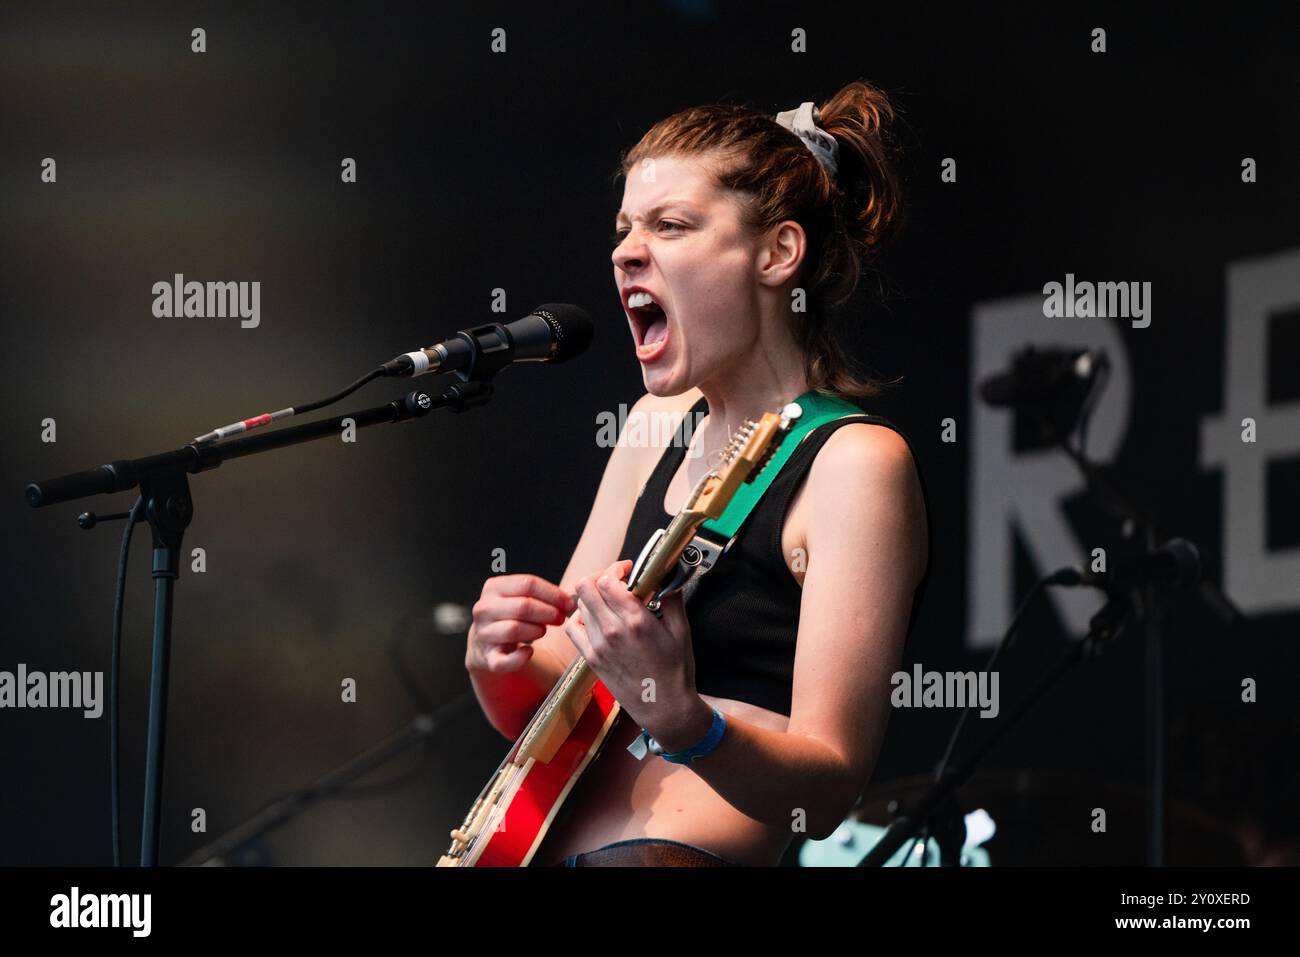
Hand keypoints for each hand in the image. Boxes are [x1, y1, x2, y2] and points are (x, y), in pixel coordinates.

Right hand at [466, 574, 575, 673]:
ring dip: (536, 631)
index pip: (527, 584)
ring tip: (543, 631)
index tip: (568, 603)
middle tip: (560, 618)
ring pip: (514, 629)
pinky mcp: (486, 657)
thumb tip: (570, 601)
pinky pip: (504, 661)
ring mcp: (483, 633)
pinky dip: (520, 658)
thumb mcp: (521, 597)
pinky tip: (529, 652)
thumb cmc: (511, 615)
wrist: (488, 641)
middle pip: (522, 606)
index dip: (553, 594)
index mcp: (493, 587)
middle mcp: (484, 609)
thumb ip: (544, 595)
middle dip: (548, 613)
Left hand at [564, 559, 702, 743]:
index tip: (627, 570)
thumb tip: (668, 577)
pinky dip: (579, 618)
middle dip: (599, 577)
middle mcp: (613, 631)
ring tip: (608, 601)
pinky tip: (594, 619)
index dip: (615, 569)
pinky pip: (572, 629)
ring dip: (592, 597)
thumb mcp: (682, 631)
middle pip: (585, 588)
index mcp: (636, 621)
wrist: (663, 707)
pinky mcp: (591, 659)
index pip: (608, 580)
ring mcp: (598, 646)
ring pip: (578, 605)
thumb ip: (672, 599)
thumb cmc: (675, 671)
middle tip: (614, 581)